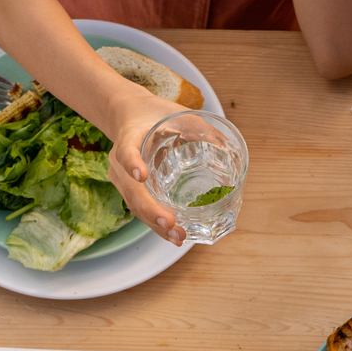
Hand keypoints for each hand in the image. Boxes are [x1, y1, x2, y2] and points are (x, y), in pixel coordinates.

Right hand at [104, 86, 194, 244]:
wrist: (130, 115)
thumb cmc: (155, 114)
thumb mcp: (176, 113)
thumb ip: (200, 129)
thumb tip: (231, 150)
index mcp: (128, 138)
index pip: (126, 152)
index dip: (132, 163)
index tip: (141, 175)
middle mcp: (120, 163)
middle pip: (131, 191)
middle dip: (151, 210)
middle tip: (170, 222)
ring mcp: (123, 179)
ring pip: (136, 206)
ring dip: (155, 224)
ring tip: (177, 237)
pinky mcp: (131, 190)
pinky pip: (141, 210)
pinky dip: (157, 224)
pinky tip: (174, 236)